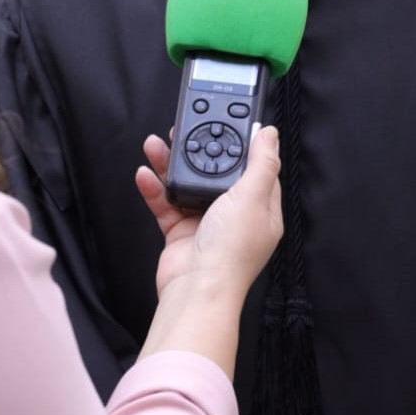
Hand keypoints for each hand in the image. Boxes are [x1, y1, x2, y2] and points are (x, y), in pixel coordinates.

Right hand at [136, 126, 282, 302]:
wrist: (196, 290)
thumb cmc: (230, 252)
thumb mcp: (252, 197)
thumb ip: (261, 162)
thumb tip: (270, 134)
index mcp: (260, 209)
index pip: (254, 169)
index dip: (241, 146)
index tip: (226, 124)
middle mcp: (235, 216)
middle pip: (216, 173)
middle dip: (198, 150)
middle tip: (182, 129)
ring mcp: (206, 224)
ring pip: (188, 185)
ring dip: (170, 164)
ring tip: (156, 145)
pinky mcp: (181, 233)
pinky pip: (166, 203)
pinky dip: (154, 189)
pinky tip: (145, 174)